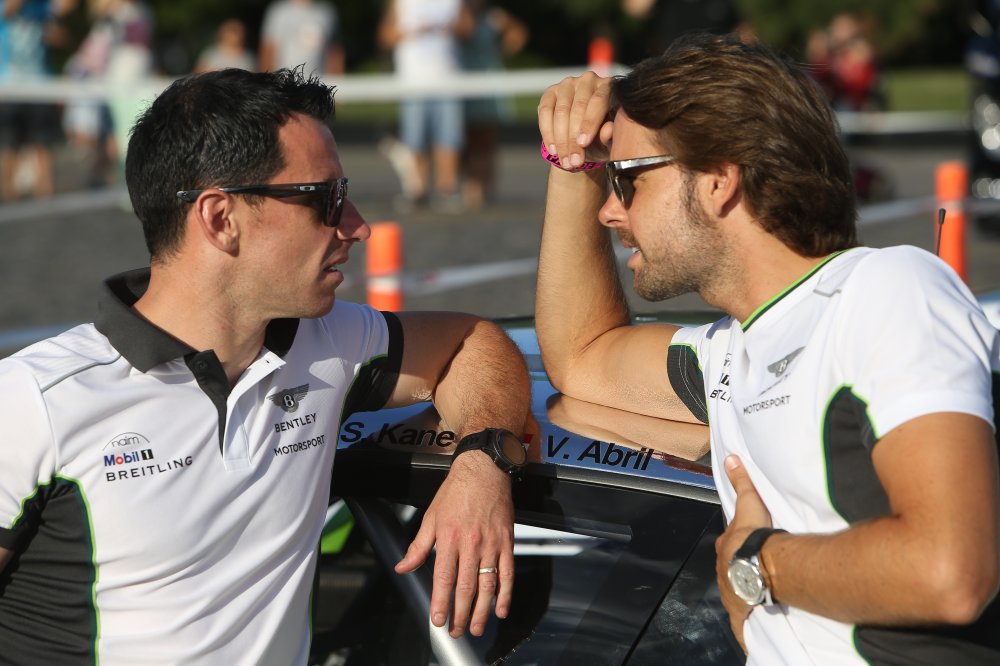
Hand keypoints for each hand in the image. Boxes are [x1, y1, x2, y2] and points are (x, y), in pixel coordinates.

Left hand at [395, 450, 514, 637]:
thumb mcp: (430, 516)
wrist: (484, 470)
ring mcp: (491, 545)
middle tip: (457, 631)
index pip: (443, 579)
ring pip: (487, 586)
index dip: (441, 603)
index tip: (438, 620)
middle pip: (465, 588)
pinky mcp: (507, 542)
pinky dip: (505, 594)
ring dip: (481, 611)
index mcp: (448, 538)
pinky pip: (507, 573)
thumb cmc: (456, 491)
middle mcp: (471, 544)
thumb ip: (418, 546)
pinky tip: (500, 610)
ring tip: (476, 628)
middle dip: (460, 614)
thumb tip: (402, 567)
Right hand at [537, 71, 613, 169]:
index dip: (589, 123)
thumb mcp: (609, 142)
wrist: (583, 141)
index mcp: (609, 87)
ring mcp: (568, 84)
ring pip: (561, 111)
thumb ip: (610, 136)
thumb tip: (609, 129)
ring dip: (561, 140)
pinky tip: (553, 150)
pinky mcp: (550, 92)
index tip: (583, 144)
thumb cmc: (602, 139)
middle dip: (573, 137)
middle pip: (578, 107)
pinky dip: (548, 133)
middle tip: (574, 161)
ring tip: (566, 162)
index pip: (599, 101)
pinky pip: (545, 111)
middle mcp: (589, 80)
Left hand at [715, 454, 772, 652]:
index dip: (736, 545)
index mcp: (724, 549)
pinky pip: (741, 622)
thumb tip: (730, 458)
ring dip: (743, 593)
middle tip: (754, 570)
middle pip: (729, 569)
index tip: (745, 547)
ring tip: (757, 594)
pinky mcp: (740, 612)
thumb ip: (741, 481)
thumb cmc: (754, 537)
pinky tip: (748, 632)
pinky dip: (744, 626)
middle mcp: (723, 571)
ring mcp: (731, 593)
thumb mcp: (748, 503)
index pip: (727, 545)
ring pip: (735, 593)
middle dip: (738, 569)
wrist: (759, 565)